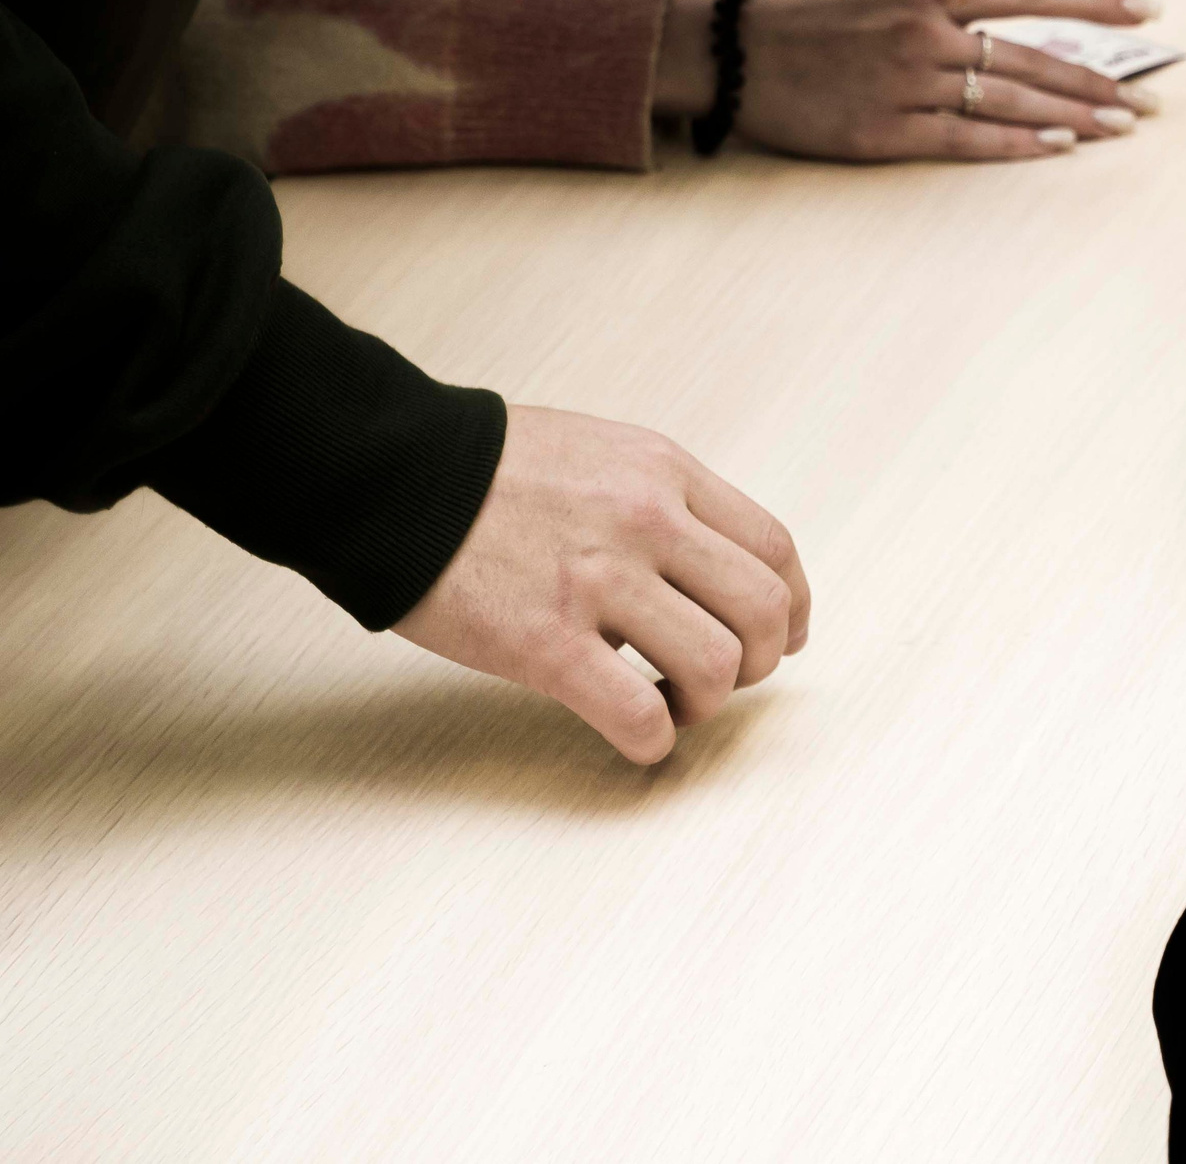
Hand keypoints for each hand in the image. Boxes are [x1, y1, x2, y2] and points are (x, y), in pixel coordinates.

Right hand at [393, 404, 810, 763]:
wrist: (389, 475)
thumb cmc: (487, 470)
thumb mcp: (601, 451)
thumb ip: (664, 500)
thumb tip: (717, 564)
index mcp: (664, 473)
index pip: (774, 548)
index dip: (791, 607)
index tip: (781, 637)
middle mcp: (647, 522)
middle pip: (762, 610)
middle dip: (759, 661)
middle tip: (723, 677)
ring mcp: (598, 582)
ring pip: (717, 666)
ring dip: (707, 702)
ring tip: (671, 702)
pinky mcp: (545, 643)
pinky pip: (638, 714)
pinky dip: (653, 739)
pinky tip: (636, 732)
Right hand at [656, 0, 1160, 160]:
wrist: (730, 52)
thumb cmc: (806, 21)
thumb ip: (942, 1)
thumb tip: (1004, 18)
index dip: (1095, 4)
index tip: (1149, 12)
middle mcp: (928, 32)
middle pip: (1036, 57)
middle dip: (1101, 81)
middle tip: (1151, 102)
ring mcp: (909, 83)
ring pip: (1013, 98)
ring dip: (1075, 116)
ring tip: (1122, 127)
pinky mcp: (887, 131)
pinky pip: (969, 139)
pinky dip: (1019, 143)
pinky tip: (1060, 146)